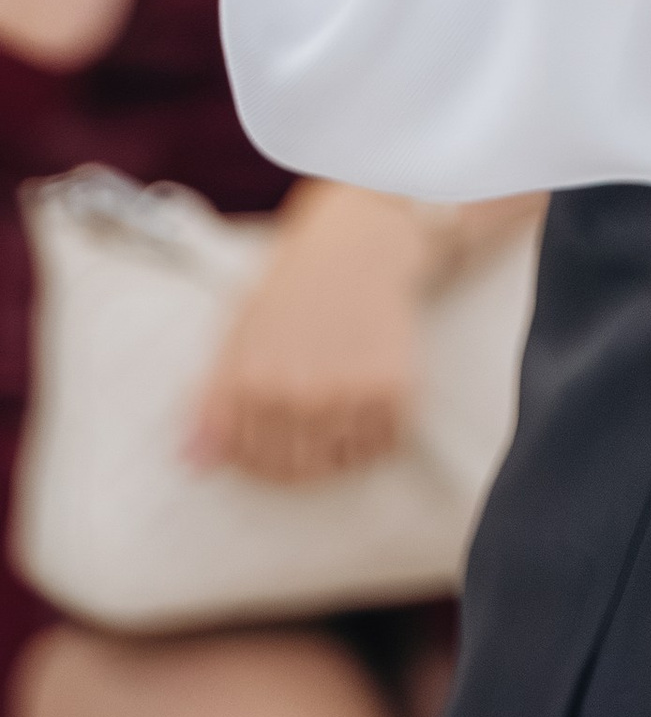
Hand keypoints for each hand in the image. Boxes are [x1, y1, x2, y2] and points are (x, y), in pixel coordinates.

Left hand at [187, 183, 431, 482]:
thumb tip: (192, 463)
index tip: (270, 437)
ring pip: (335, 466)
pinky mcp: (392, 390)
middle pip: (292, 472)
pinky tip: (364, 401)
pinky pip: (380, 446)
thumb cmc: (294, 286)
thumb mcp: (238, 333)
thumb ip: (211, 402)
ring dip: (334, 451)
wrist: (359, 244)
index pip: (245, 462)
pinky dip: (374, 436)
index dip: (256, 458)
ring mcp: (346, 395)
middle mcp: (296, 395)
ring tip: (336, 411)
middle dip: (295, 459)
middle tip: (307, 425)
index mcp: (249, 384)